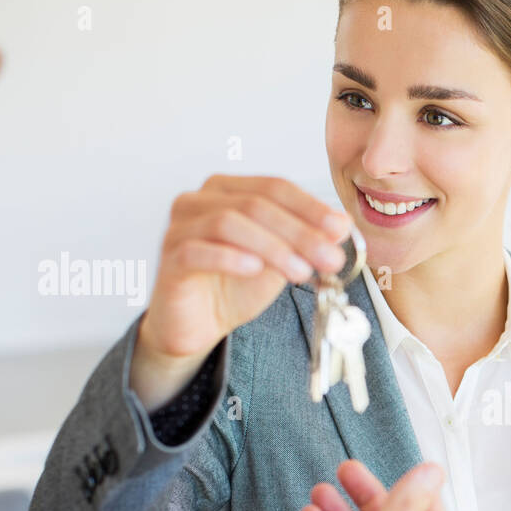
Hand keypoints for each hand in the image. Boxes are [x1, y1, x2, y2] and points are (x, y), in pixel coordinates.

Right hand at [131, 174, 353, 408]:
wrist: (199, 323)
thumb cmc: (236, 285)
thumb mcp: (280, 261)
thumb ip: (304, 241)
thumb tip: (342, 226)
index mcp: (229, 190)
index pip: (275, 187)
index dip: (310, 207)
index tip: (341, 230)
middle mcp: (200, 200)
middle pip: (256, 204)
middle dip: (299, 232)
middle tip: (330, 258)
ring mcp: (180, 226)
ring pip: (229, 222)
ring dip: (272, 247)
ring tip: (301, 272)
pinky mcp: (169, 258)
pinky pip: (197, 251)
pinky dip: (230, 258)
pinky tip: (255, 269)